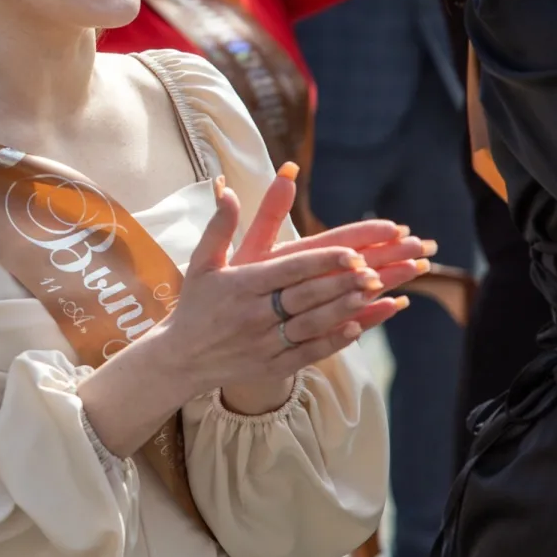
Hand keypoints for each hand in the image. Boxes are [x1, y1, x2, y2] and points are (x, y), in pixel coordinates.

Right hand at [158, 167, 411, 409]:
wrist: (180, 359)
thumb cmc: (195, 305)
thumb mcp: (202, 262)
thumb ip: (219, 226)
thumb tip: (228, 189)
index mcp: (241, 285)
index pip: (289, 269)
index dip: (323, 260)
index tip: (352, 252)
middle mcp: (254, 314)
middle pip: (307, 295)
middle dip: (343, 282)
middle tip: (376, 269)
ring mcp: (263, 343)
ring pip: (311, 324)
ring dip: (345, 308)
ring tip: (374, 293)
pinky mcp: (270, 366)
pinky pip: (307, 353)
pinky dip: (333, 342)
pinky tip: (358, 328)